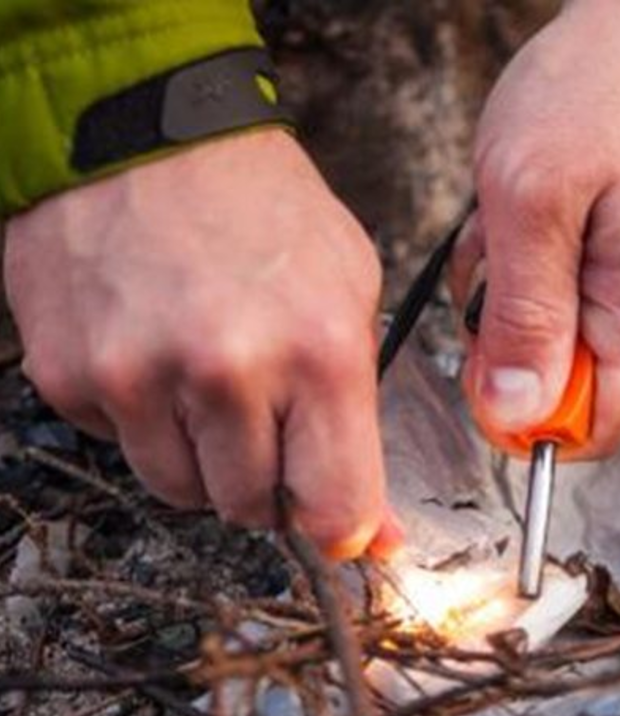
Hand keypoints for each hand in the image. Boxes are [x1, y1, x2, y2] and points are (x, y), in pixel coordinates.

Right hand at [4, 130, 402, 559]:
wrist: (145, 134)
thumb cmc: (263, 208)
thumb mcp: (351, 287)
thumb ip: (362, 410)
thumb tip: (372, 531)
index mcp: (318, 350)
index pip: (335, 505)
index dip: (341, 527)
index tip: (339, 523)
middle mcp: (226, 371)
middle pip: (252, 508)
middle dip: (270, 480)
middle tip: (269, 418)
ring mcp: (138, 376)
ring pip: (181, 490)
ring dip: (204, 456)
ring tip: (211, 380)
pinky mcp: (70, 375)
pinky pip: (119, 446)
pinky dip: (144, 420)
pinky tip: (157, 354)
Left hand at [451, 0, 619, 456]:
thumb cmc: (593, 95)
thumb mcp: (532, 204)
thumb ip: (525, 318)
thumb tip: (515, 417)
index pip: (591, 431)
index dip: (521, 415)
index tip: (482, 350)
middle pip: (566, 390)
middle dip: (508, 339)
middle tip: (498, 261)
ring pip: (553, 342)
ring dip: (509, 295)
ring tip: (511, 223)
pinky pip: (558, 300)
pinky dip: (523, 267)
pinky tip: (522, 215)